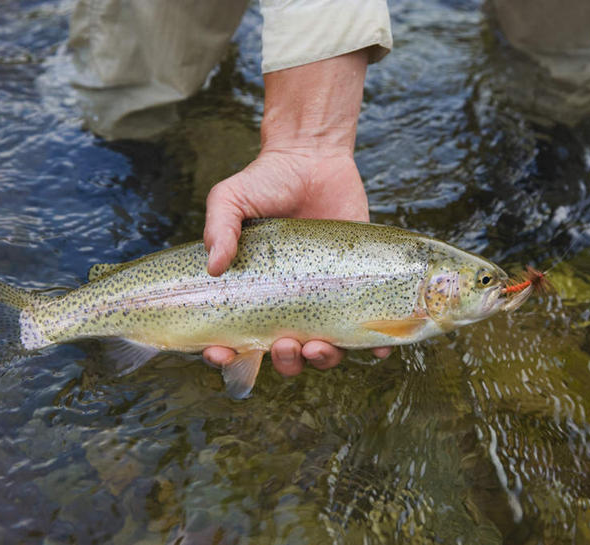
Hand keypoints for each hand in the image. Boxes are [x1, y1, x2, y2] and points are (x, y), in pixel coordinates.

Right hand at [201, 50, 390, 375]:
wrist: (312, 158)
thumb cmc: (266, 181)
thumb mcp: (230, 199)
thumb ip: (220, 229)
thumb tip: (214, 267)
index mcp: (255, 292)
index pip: (237, 337)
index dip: (227, 354)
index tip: (223, 353)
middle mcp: (289, 302)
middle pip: (285, 353)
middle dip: (284, 361)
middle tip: (284, 345)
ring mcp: (324, 297)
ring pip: (323, 349)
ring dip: (321, 360)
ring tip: (319, 347)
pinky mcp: (358, 285)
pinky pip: (366, 325)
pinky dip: (372, 345)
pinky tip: (375, 348)